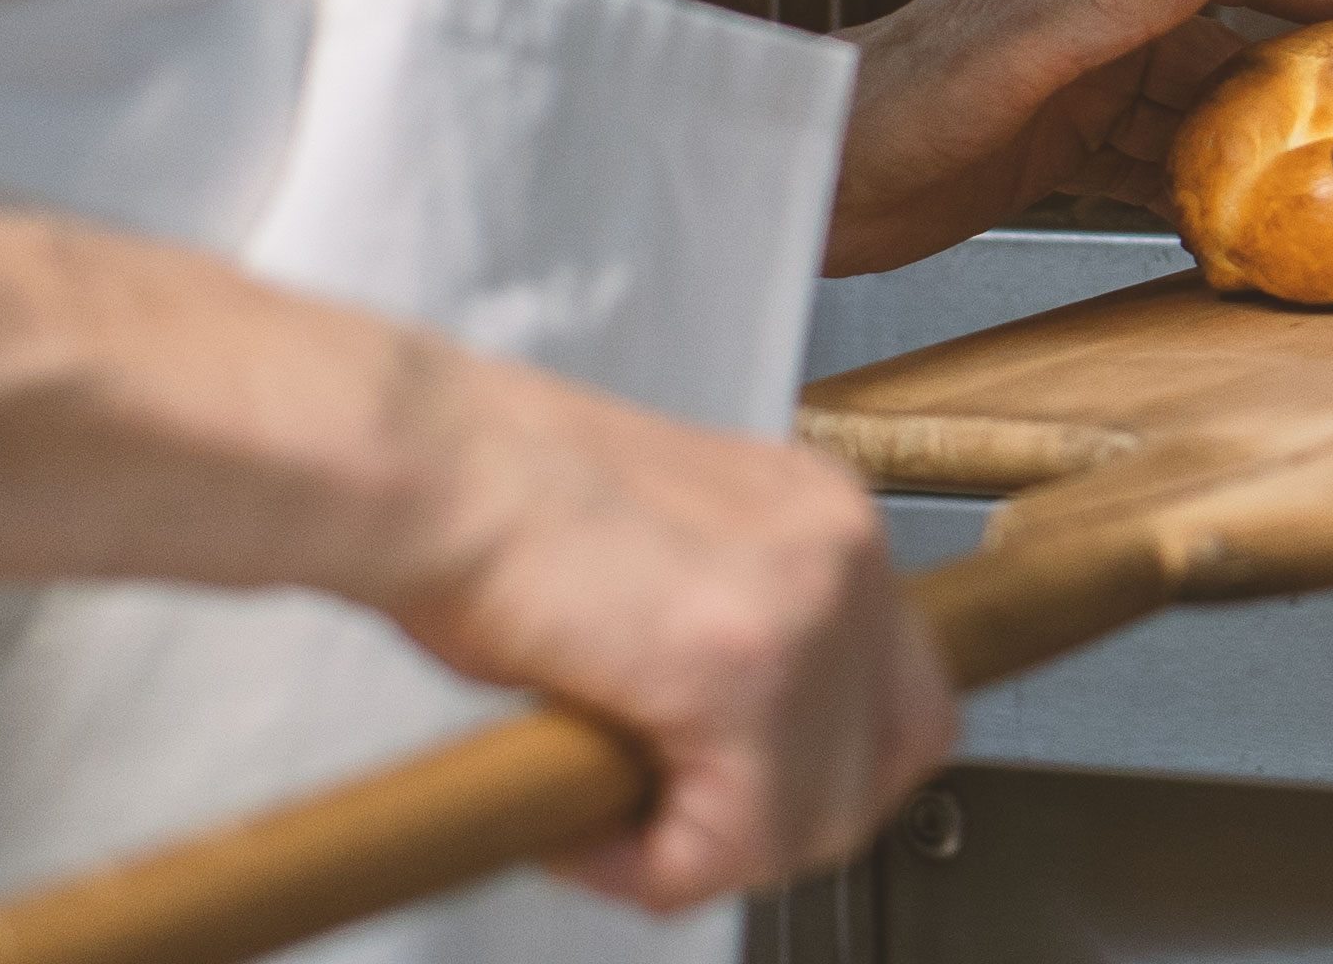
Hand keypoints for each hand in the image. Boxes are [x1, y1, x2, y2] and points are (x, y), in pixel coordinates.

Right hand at [382, 357, 957, 908]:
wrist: (433, 469)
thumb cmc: (501, 511)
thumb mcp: (667, 565)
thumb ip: (735, 641)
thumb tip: (747, 766)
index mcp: (828, 517)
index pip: (899, 694)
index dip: (817, 772)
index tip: (728, 796)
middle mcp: (845, 547)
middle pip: (892, 759)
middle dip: (783, 822)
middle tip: (674, 829)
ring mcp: (810, 604)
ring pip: (818, 819)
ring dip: (710, 851)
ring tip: (607, 819)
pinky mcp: (746, 667)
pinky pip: (733, 840)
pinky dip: (653, 865)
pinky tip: (579, 825)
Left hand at [827, 0, 1332, 275]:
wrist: (800, 179)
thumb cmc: (885, 105)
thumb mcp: (1016, 48)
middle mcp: (1076, 28)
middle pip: (1198, 43)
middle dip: (1266, 79)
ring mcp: (1061, 91)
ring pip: (1171, 108)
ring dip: (1226, 141)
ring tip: (1287, 182)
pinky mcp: (1042, 153)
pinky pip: (1133, 162)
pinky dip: (1176, 187)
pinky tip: (1210, 218)